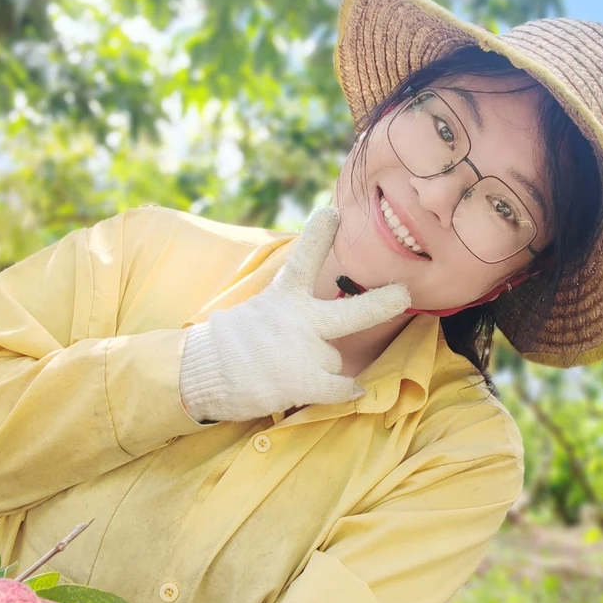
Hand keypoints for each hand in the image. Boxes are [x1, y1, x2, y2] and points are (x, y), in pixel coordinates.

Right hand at [178, 208, 410, 422]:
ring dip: (320, 368)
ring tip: (285, 369)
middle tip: (404, 295)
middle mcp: (297, 319)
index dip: (319, 234)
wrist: (198, 374)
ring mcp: (301, 350)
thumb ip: (286, 308)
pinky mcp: (301, 380)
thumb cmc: (227, 346)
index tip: (332, 211)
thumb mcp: (256, 310)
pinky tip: (351, 390)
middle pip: (352, 311)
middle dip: (382, 303)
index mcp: (283, 297)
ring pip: (335, 360)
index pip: (304, 260)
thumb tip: (312, 316)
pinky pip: (338, 388)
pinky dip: (344, 391)